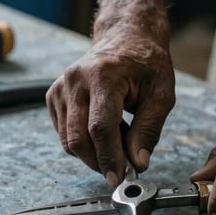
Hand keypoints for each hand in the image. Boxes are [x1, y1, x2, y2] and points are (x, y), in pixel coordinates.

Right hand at [46, 24, 174, 185]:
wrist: (126, 37)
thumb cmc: (146, 63)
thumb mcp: (161, 95)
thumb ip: (149, 129)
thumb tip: (137, 162)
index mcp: (103, 76)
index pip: (99, 126)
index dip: (108, 156)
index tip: (118, 177)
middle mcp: (76, 80)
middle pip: (78, 137)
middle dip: (98, 161)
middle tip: (120, 168)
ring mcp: (61, 87)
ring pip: (68, 139)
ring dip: (92, 151)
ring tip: (118, 137)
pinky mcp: (54, 95)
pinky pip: (63, 132)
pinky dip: (82, 140)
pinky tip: (102, 129)